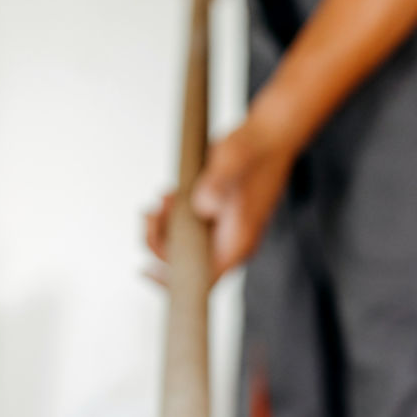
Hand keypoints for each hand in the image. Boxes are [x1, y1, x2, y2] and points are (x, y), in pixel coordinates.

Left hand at [142, 120, 296, 281]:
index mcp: (238, 241)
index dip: (173, 281)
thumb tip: (204, 206)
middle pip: (189, 264)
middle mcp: (231, 241)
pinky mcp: (218, 216)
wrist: (270, 134)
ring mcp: (225, 230)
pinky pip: (190, 228)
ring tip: (162, 201)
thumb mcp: (233, 161)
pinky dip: (174, 216)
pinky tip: (170, 196)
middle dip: (162, 242)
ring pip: (186, 245)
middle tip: (150, 216)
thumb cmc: (256, 149)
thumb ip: (217, 184)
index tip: (146, 270)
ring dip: (166, 226)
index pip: (204, 279)